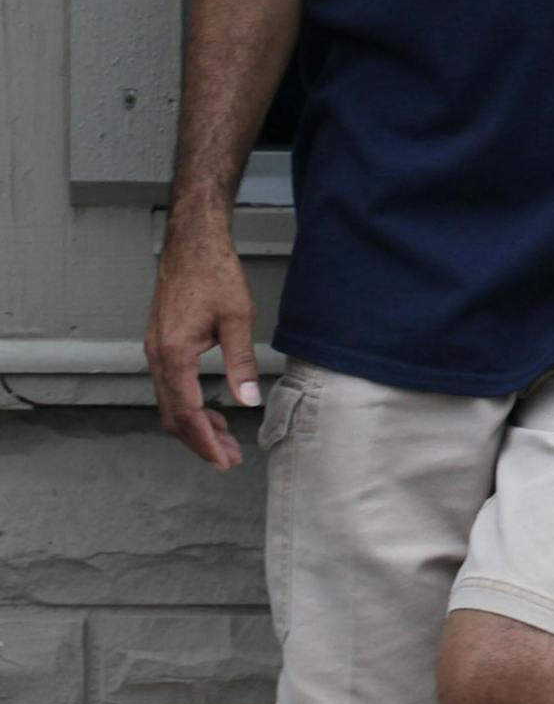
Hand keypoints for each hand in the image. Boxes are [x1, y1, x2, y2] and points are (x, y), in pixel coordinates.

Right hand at [144, 216, 260, 469]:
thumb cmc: (215, 274)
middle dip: (200, 441)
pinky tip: (210, 411)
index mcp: (173, 354)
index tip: (224, 460)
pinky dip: (188, 405)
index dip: (205, 441)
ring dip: (195, 426)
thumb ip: (241, 362)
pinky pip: (170, 387)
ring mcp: (155, 352)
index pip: (187, 412)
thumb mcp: (238, 317)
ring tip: (224, 442)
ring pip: (170, 403)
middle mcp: (157, 357)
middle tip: (228, 459)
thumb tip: (248, 400)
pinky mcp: (160, 345)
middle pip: (173, 415)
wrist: (193, 244)